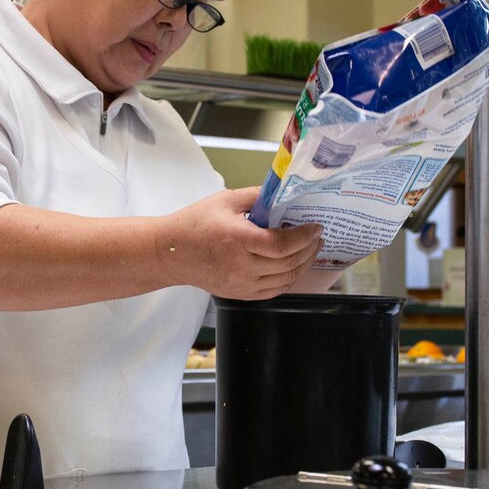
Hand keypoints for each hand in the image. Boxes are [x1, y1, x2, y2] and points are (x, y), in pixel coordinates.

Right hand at [157, 187, 322, 299]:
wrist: (170, 253)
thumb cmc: (194, 224)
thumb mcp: (225, 201)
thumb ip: (257, 196)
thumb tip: (282, 195)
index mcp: (238, 239)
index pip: (282, 244)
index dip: (304, 237)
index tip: (316, 227)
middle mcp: (241, 266)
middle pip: (288, 263)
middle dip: (309, 250)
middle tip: (318, 237)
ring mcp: (241, 284)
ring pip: (284, 280)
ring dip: (303, 265)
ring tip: (310, 251)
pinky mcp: (240, 294)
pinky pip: (273, 291)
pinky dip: (289, 280)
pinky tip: (294, 267)